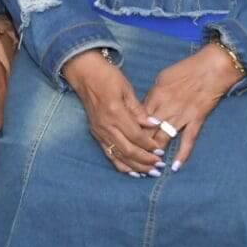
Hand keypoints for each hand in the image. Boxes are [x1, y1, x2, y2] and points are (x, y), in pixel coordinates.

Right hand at [62, 50, 164, 175]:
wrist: (85, 74)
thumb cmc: (107, 77)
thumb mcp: (126, 88)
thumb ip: (139, 110)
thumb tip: (154, 124)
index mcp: (115, 112)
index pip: (136, 135)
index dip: (149, 145)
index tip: (161, 151)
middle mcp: (106, 125)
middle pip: (128, 150)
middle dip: (145, 160)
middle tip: (159, 166)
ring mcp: (99, 131)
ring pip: (118, 156)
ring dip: (135, 166)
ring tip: (149, 173)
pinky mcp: (96, 134)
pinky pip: (109, 154)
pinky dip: (121, 165)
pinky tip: (132, 172)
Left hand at [140, 43, 243, 171]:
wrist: (212, 67)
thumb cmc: (187, 69)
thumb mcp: (163, 78)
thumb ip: (153, 95)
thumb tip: (145, 108)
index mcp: (156, 94)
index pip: (140, 117)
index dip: (133, 130)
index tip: (127, 140)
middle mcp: (167, 106)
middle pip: (149, 129)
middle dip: (141, 144)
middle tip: (135, 157)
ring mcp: (182, 115)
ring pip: (165, 137)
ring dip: (157, 151)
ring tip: (150, 164)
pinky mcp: (196, 120)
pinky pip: (188, 140)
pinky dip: (182, 154)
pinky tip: (174, 166)